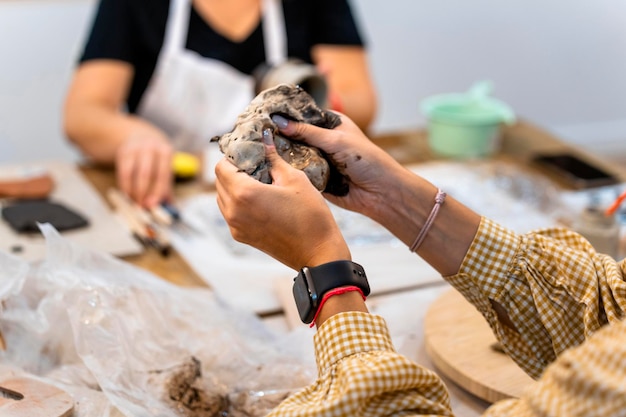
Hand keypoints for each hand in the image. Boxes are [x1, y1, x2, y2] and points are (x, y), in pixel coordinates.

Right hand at [115, 134, 173, 207]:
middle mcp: (152, 148)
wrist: (139, 135)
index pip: (163, 174)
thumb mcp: (164, 165)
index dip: (158, 191)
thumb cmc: (155, 157)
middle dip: (144, 193)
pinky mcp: (123, 152)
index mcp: (166, 152)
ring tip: (135, 203)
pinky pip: (123, 172)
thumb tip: (170, 206)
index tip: (154, 205)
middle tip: (143, 207)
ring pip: (133, 174)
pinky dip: (125, 186)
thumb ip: (166, 185)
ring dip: (134, 191)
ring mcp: (136, 148)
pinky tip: (127, 194)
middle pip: (147, 174)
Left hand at [215, 129, 350, 270]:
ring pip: (222, 197)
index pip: (222, 166)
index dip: (234, 156)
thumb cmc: (311, 216)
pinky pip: (230, 212)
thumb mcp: (295, 180)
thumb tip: (265, 139)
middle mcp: (233, 211)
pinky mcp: (241, 236)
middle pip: (219, 181)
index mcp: (244, 193)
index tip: (250, 152)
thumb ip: (274, 159)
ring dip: (234, 186)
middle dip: (233, 169)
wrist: (318, 253)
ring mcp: (235, 226)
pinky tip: (260, 198)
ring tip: (258, 181)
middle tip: (255, 164)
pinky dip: (238, 201)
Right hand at [270, 114, 407, 219]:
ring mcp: (319, 159)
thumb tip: (279, 122)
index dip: (286, 115)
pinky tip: (269, 167)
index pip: (303, 116)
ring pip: (294, 155)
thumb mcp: (335, 140)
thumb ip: (307, 132)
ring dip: (282, 154)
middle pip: (295, 136)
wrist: (380, 192)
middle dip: (279, 136)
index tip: (263, 114)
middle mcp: (323, 141)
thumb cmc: (366, 160)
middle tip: (256, 133)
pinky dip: (288, 171)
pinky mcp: (316, 178)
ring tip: (257, 149)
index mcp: (331, 125)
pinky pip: (298, 172)